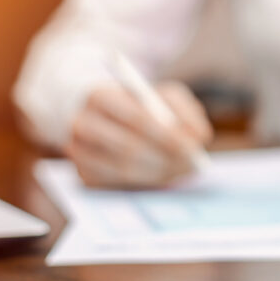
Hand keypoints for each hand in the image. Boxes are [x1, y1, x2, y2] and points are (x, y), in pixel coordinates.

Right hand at [65, 80, 212, 188]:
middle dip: (166, 159)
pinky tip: (163, 175)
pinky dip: (145, 183)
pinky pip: (117, 185)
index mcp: (100, 96)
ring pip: (123, 170)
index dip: (166, 135)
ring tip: (183, 169)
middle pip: (127, 148)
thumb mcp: (163, 95)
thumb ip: (185, 110)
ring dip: (159, 174)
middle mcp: (81, 124)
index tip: (192, 147)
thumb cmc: (140, 104)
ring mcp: (78, 153)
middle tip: (193, 164)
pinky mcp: (82, 175)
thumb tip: (201, 136)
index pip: (135, 118)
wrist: (102, 116)